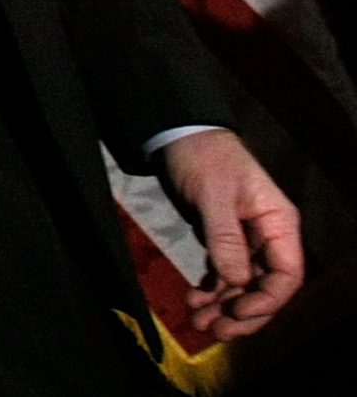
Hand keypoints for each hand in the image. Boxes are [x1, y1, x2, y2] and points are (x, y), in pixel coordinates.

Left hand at [159, 128, 302, 339]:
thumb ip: (225, 237)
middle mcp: (267, 235)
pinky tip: (194, 301)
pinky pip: (223, 273)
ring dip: (224, 306)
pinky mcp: (222, 239)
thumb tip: (238, 280)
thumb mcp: (213, 194)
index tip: (240, 312)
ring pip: (242, 284)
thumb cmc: (204, 157)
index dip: (268, 299)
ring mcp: (245, 240)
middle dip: (244, 312)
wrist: (178, 135)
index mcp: (278, 222)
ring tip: (198, 322)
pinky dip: (211, 290)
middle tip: (216, 331)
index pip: (287, 273)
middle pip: (266, 286)